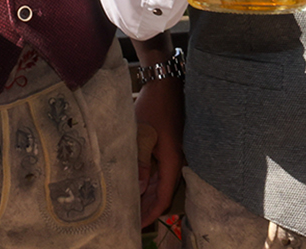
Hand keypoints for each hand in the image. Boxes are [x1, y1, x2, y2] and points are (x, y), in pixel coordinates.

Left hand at [132, 51, 183, 225]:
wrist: (165, 81)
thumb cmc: (155, 105)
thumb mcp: (143, 133)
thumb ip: (140, 161)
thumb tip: (137, 186)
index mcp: (172, 160)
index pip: (162, 196)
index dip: (150, 213)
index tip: (137, 224)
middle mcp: (176, 159)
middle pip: (161, 192)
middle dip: (146, 207)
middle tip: (129, 218)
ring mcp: (173, 152)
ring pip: (160, 181)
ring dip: (146, 193)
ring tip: (129, 204)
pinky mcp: (169, 145)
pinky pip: (160, 169)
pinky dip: (148, 179)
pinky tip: (136, 182)